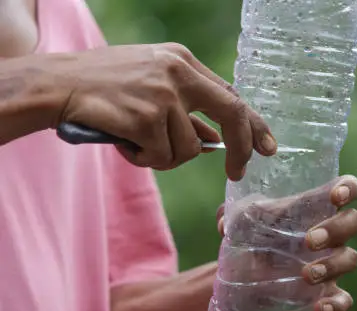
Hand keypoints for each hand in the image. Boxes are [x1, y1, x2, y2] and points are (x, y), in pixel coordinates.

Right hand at [51, 43, 276, 178]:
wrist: (58, 85)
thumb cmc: (106, 87)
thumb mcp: (153, 86)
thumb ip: (187, 110)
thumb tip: (217, 141)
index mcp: (183, 61)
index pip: (232, 96)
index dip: (253, 125)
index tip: (267, 147)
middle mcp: (178, 73)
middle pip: (232, 114)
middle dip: (241, 149)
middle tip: (237, 172)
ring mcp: (163, 94)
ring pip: (189, 149)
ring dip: (166, 156)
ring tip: (138, 141)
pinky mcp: (146, 117)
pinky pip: (162, 157)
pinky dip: (145, 160)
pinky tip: (125, 142)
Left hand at [216, 175, 356, 310]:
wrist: (244, 274)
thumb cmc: (251, 235)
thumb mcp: (241, 220)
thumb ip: (232, 214)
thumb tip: (225, 224)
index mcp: (316, 206)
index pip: (347, 189)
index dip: (348, 189)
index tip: (335, 197)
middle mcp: (330, 233)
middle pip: (353, 222)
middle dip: (335, 229)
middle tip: (308, 241)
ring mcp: (332, 263)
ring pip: (350, 258)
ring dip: (332, 265)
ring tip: (306, 275)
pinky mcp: (327, 293)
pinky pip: (343, 299)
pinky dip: (336, 305)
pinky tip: (319, 310)